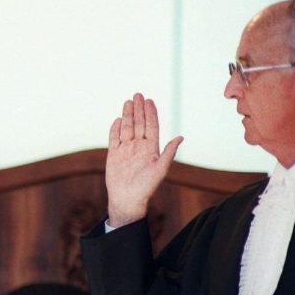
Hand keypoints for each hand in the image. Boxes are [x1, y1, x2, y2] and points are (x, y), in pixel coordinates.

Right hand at [105, 93, 182, 227]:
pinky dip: (115, 129)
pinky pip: (114, 138)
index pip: (151, 126)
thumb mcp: (161, 170)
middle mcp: (139, 146)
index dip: (151, 113)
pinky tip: (118, 119)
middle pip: (139, 124)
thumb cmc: (146, 187)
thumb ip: (169, 152)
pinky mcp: (114, 154)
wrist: (127, 199)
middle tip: (138, 95)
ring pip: (127, 128)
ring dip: (128, 115)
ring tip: (128, 102)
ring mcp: (126, 150)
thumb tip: (180, 137)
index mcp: (151, 148)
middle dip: (139, 109)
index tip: (149, 101)